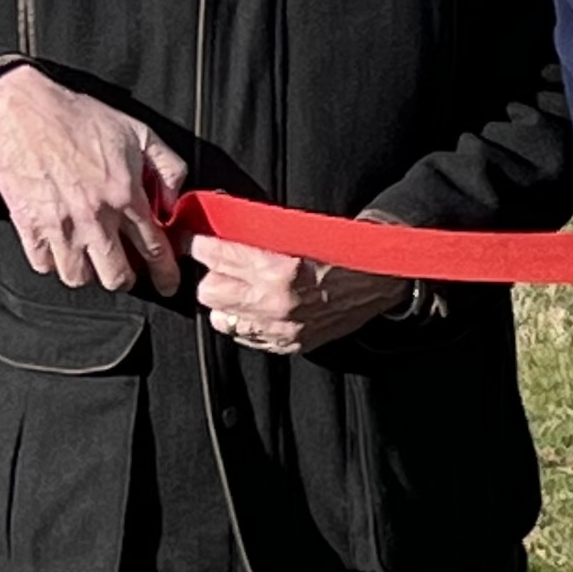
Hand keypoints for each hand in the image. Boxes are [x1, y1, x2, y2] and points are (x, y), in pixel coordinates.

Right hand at [0, 66, 185, 293]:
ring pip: (78, 277)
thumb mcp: (140, 133)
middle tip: (125, 272)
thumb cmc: (80, 119)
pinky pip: (43, 264)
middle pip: (116, 275)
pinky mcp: (27, 223)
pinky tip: (61, 250)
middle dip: (125, 279)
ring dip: (88, 274)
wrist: (22, 111)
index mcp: (125, 195)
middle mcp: (94, 216)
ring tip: (91, 260)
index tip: (167, 284)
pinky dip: (53, 263)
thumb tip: (172, 202)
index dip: (165, 274)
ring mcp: (59, 223)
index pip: (155, 249)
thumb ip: (168, 169)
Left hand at [186, 236, 412, 356]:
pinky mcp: (289, 343)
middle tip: (222, 263)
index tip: (192, 238)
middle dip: (213, 273)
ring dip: (227, 300)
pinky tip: (258, 306)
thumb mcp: (299, 232)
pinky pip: (245, 336)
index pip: (215, 255)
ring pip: (221, 317)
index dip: (198, 243)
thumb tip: (218, 228)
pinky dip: (245, 320)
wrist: (381, 279)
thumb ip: (256, 234)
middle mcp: (278, 303)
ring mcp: (283, 328)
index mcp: (280, 269)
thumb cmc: (344, 250)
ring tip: (242, 286)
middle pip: (209, 290)